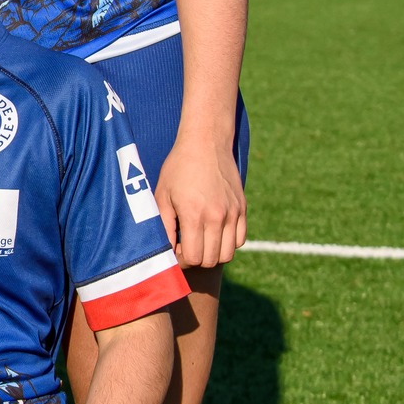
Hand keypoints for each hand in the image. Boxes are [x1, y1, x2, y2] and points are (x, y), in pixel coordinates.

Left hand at [155, 132, 245, 269]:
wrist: (206, 142)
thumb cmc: (178, 168)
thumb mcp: (162, 195)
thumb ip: (163, 226)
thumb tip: (167, 252)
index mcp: (194, 214)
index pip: (194, 258)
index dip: (182, 260)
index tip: (175, 250)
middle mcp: (217, 216)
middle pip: (211, 260)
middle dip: (195, 259)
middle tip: (185, 246)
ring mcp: (233, 213)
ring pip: (228, 254)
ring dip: (212, 254)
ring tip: (200, 241)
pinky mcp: (242, 208)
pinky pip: (240, 239)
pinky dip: (228, 243)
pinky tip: (214, 233)